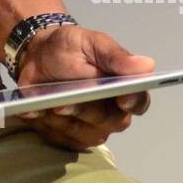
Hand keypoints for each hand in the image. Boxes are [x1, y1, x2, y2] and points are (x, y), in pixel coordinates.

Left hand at [13, 24, 154, 151]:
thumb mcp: (90, 43)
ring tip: (47, 103)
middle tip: (65, 101)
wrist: (37, 58)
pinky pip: (60, 137)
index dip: (133, 102)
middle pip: (109, 121)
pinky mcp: (69, 139)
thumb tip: (147, 65)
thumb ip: (115, 56)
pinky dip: (46, 123)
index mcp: (125, 89)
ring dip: (63, 118)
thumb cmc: (69, 49)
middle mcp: (113, 114)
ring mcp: (91, 130)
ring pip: (83, 132)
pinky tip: (34, 110)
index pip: (138, 102)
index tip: (121, 97)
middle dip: (87, 110)